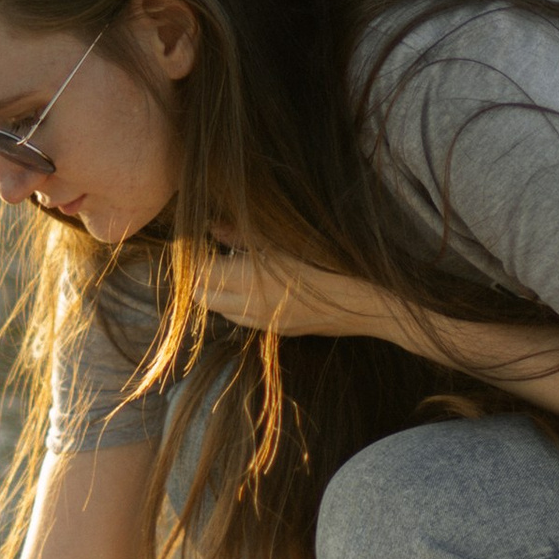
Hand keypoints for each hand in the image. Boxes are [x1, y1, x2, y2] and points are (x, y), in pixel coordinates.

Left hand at [198, 248, 405, 342]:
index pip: (199, 274)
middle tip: (208, 254)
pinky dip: (237, 304)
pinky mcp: (278, 332)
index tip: (198, 242)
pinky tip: (254, 286)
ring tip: (230, 268)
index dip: (194, 258)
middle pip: (201, 297)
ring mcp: (263, 324)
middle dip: (198, 277)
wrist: (364, 302)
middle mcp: (248, 307)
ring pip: (221, 311)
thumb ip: (242, 234)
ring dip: (217, 292)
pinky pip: (243, 319)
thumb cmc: (326, 261)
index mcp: (246, 280)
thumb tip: (212, 225)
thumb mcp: (282, 240)